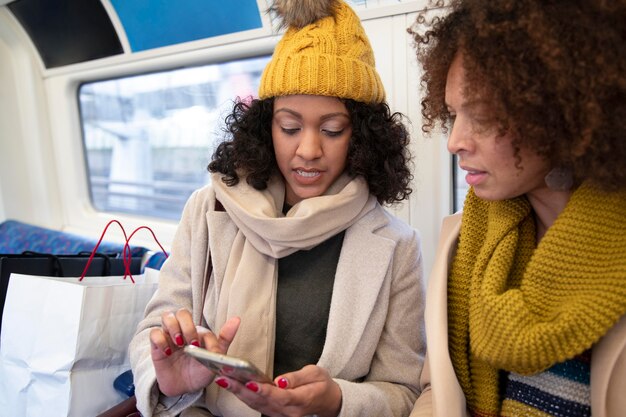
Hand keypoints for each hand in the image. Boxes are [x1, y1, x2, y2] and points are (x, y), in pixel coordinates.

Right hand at [149, 310, 240, 395]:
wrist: (183, 389)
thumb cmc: (200, 372)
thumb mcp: (214, 359)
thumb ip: (225, 339)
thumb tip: (237, 319)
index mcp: (198, 333)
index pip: (199, 324)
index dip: (202, 335)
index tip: (204, 351)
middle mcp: (183, 331)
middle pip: (182, 312)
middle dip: (187, 326)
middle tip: (190, 344)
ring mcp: (169, 337)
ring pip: (167, 316)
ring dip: (173, 328)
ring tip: (179, 344)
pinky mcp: (157, 346)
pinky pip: (154, 333)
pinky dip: (160, 340)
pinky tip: (168, 352)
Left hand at [213, 364, 341, 416]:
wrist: (327, 401)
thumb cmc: (322, 385)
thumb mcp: (316, 374)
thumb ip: (297, 378)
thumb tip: (281, 381)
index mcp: (300, 401)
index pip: (279, 397)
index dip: (264, 391)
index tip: (251, 383)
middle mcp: (288, 412)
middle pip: (261, 402)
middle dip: (241, 389)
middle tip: (225, 376)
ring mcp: (280, 415)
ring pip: (256, 405)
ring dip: (238, 392)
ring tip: (224, 378)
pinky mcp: (274, 413)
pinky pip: (256, 406)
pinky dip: (243, 396)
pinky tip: (233, 386)